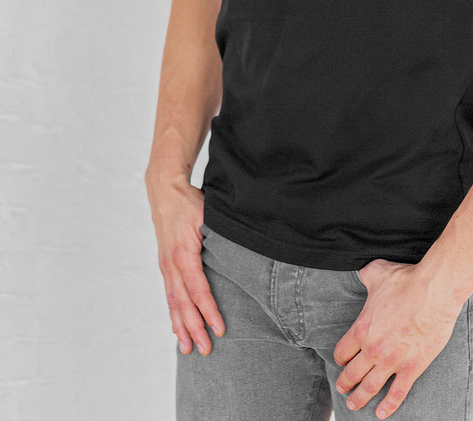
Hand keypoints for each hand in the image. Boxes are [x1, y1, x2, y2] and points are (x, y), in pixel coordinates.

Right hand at [145, 174, 224, 355]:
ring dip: (181, 328)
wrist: (164, 192)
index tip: (219, 329)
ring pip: (173, 303)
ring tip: (187, 350)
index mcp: (184, 254)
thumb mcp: (207, 215)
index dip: (209, 311)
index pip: (198, 289)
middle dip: (194, 328)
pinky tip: (176, 329)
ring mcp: (166, 266)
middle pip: (184, 303)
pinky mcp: (165, 265)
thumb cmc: (189, 202)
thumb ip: (218, 235)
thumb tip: (240, 248)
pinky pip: (169, 295)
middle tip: (206, 349)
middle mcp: (172, 264)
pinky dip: (173, 315)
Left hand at [333, 258, 464, 418]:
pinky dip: (388, 406)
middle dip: (345, 383)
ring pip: (370, 387)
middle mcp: (373, 349)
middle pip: (352, 373)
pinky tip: (381, 413)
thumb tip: (361, 272)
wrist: (434, 290)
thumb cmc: (406, 280)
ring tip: (353, 405)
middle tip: (342, 388)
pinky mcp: (412, 368)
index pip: (342, 352)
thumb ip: (365, 275)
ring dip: (359, 398)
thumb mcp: (377, 272)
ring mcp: (392, 361)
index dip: (340, 358)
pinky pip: (397, 393)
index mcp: (361, 328)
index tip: (341, 361)